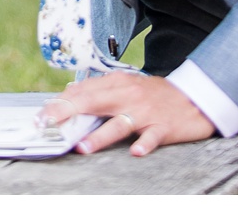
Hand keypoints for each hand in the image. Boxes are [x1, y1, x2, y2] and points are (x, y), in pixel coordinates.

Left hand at [38, 72, 215, 156]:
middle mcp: (129, 97)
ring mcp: (146, 113)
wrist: (195, 97)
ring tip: (83, 146)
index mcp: (118, 84)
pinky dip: (144, 144)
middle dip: (70, 113)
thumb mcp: (126, 86)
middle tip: (50, 125)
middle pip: (95, 103)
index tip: (42, 116)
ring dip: (101, 136)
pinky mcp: (164, 128)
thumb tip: (68, 96)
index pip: (83, 92)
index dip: (61, 104)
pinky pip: (152, 137)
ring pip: (120, 124)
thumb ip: (99, 91)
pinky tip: (136, 152)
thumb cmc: (155, 94)